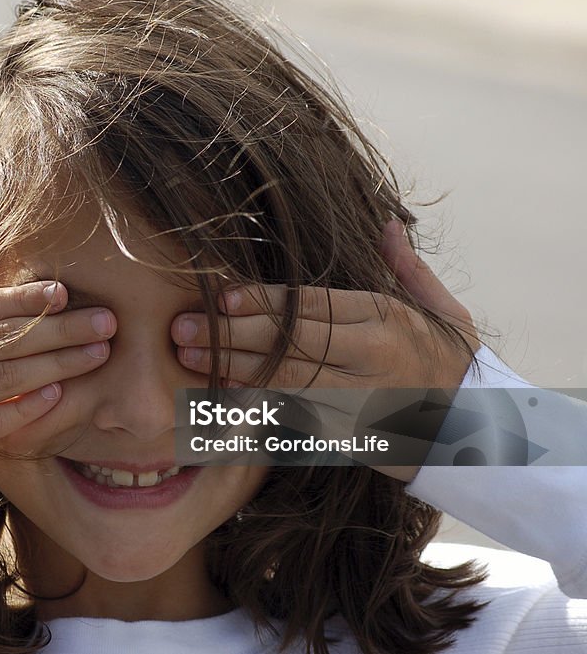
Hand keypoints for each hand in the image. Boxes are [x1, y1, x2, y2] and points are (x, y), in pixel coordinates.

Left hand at [170, 220, 479, 480]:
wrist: (475, 433)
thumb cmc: (452, 363)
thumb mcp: (445, 311)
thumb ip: (408, 270)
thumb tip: (386, 223)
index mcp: (387, 320)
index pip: (315, 307)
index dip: (265, 302)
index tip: (222, 298)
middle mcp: (370, 358)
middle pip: (291, 343)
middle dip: (232, 335)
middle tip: (181, 329)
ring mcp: (356, 400)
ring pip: (285, 382)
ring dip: (231, 370)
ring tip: (187, 359)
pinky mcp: (346, 433)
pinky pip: (293, 417)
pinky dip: (253, 405)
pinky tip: (216, 395)